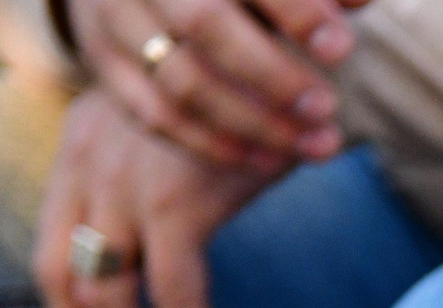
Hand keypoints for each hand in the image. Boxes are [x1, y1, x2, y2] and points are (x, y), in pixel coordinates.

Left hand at [32, 89, 280, 307]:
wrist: (289, 58)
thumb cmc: (253, 100)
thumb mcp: (186, 137)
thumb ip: (164, 185)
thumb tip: (173, 248)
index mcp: (84, 146)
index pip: (53, 246)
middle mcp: (89, 160)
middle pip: (61, 273)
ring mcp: (125, 179)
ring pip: (105, 290)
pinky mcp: (174, 199)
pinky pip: (174, 291)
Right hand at [64, 0, 369, 166]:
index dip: (296, 10)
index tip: (340, 47)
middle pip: (204, 24)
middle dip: (273, 74)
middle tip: (327, 106)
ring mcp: (114, 16)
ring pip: (180, 80)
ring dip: (255, 123)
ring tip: (318, 143)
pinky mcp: (101, 59)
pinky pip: (153, 115)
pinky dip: (213, 144)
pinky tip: (269, 157)